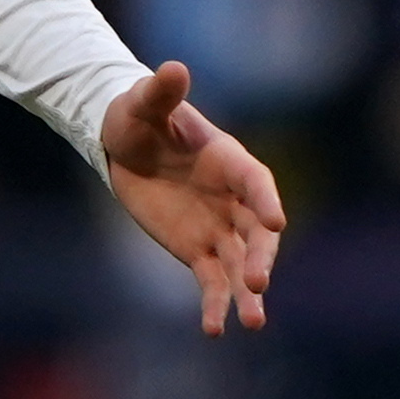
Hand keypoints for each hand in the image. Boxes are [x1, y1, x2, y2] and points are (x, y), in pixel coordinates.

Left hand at [101, 60, 285, 335]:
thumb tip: (173, 67)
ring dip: (247, 292)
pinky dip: (215, 305)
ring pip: (240, 264)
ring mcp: (219, 228)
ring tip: (252, 323)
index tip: (275, 219)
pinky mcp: (198, 250)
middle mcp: (233, 199)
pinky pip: (211, 281)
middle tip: (257, 281)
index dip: (264, 199)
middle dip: (260, 256)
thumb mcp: (143, 103)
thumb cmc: (138, 117)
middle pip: (257, 232)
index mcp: (230, 161)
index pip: (256, 182)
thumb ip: (161, 92)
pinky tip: (214, 331)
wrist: (124, 144)